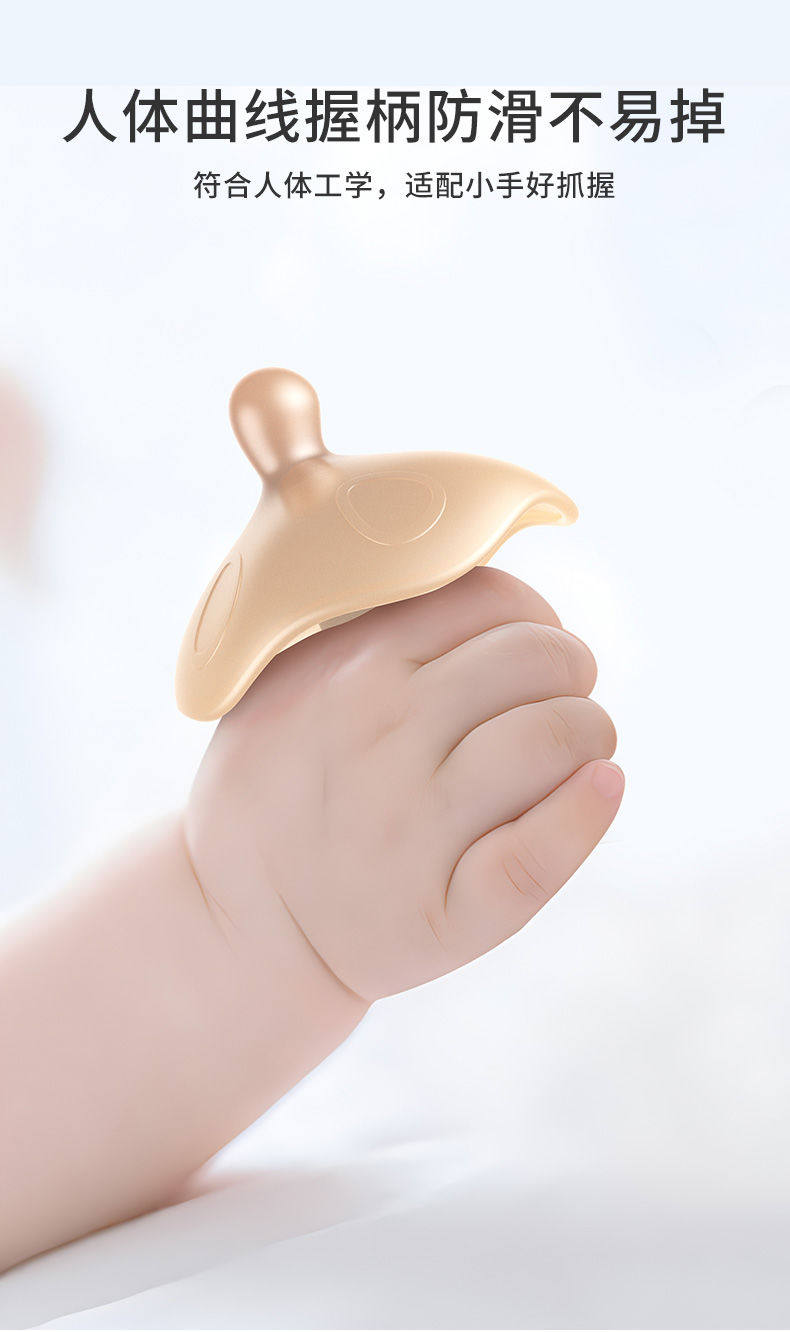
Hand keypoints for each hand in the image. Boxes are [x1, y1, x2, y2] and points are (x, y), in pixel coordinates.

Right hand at [187, 567, 622, 1002]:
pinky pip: (542, 850)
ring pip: (559, 739)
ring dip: (590, 737)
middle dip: (571, 674)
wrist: (236, 926)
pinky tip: (600, 788)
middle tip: (557, 704)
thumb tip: (475, 590)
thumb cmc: (275, 792)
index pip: (493, 599)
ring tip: (575, 756)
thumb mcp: (280, 683)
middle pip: (542, 659)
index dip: (533, 617)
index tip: (527, 650)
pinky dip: (587, 811)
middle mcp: (386, 734)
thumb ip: (363, 629)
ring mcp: (415, 826)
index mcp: (352, 667)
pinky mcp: (447, 912)